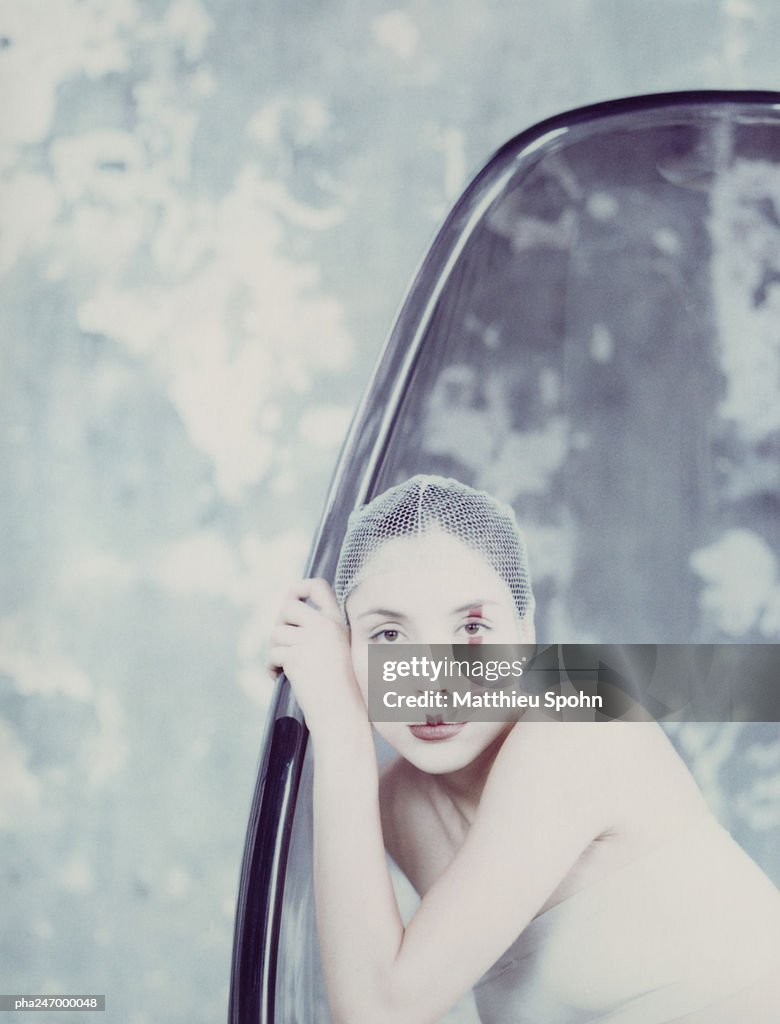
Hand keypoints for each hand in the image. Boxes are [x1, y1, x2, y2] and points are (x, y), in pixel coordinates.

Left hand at [268, 578, 365, 732]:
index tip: (292, 600)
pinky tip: (280, 677)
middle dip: (280, 624)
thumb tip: (290, 620)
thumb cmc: (344, 690)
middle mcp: (325, 626)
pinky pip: (272, 654)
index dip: (298, 588)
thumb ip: (323, 633)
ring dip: (276, 651)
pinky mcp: (296, 657)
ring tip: (286, 668)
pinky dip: (271, 667)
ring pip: (276, 634)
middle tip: (284, 644)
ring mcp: (311, 640)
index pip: (317, 586)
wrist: (344, 714)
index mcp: (339, 623)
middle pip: (287, 607)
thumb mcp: (342, 650)